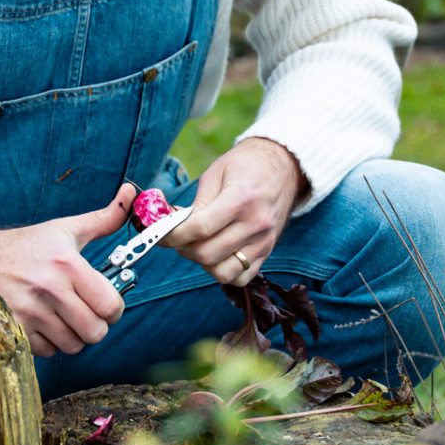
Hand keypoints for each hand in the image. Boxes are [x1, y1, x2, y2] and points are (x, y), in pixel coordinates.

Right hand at [0, 182, 135, 357]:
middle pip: (94, 331)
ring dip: (72, 336)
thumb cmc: (26, 246)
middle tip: (86, 314)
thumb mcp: (65, 230)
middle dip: (95, 326)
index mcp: (66, 264)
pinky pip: (47, 352)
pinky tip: (43, 324)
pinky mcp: (13, 331)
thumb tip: (131, 192)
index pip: (109, 305)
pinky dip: (49, 344)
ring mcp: (29, 312)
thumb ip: (104, 219)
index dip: (114, 309)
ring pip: (72, 345)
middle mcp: (48, 289)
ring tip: (63, 317)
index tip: (107, 305)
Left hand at [163, 138, 305, 286]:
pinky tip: (216, 254)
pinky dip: (223, 272)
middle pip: (208, 254)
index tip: (160, 234)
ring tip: (197, 246)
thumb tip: (173, 227)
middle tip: (177, 238)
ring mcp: (264, 241)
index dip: (173, 235)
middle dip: (184, 248)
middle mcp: (256, 223)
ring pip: (223, 272)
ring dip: (202, 264)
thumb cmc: (245, 166)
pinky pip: (241, 278)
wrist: (284, 167)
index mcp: (240, 198)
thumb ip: (197, 204)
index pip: (199, 228)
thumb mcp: (216, 174)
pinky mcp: (268, 251)